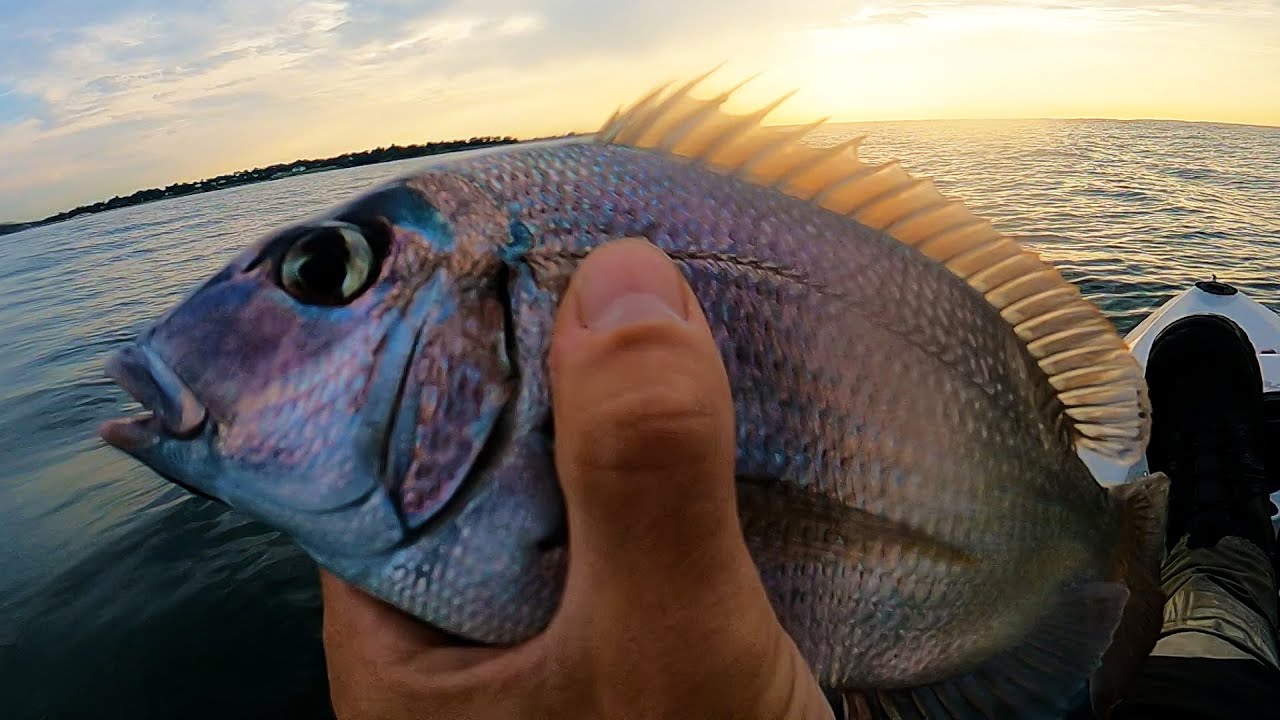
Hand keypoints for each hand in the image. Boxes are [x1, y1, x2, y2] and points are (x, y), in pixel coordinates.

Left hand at [320, 238, 833, 719]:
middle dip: (554, 356)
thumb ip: (638, 484)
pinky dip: (685, 459)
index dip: (438, 335)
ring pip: (578, 476)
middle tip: (618, 240)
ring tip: (682, 295)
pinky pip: (644, 513)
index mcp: (398, 633)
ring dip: (633, 403)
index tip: (508, 236)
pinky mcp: (634, 627)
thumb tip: (622, 282)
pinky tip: (728, 400)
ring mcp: (554, 623)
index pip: (381, 441)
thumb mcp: (663, 657)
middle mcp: (461, 622)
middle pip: (487, 447)